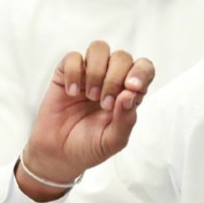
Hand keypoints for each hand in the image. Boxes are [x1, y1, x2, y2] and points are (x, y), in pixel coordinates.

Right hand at [16, 41, 154, 200]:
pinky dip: (73, 73)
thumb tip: (130, 94)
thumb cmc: (90, 147)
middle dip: (115, 79)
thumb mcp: (114, 141)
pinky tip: (72, 93)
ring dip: (97, 72)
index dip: (141, 72)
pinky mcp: (66, 73)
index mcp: (129, 93)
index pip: (144, 68)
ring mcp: (89, 74)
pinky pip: (73, 57)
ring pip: (99, 49)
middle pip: (122, 57)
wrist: (59, 154)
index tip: (132, 87)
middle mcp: (112, 79)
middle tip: (104, 104)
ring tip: (91, 96)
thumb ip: (126, 120)